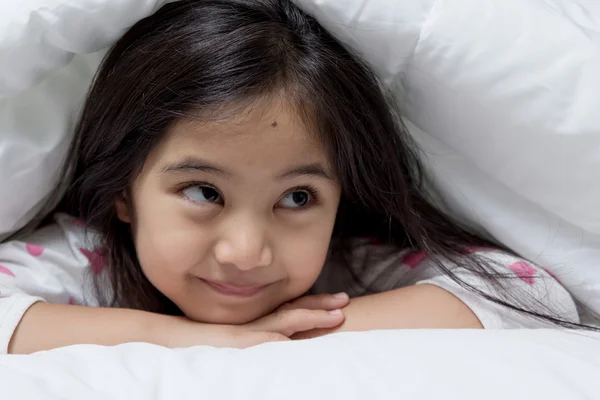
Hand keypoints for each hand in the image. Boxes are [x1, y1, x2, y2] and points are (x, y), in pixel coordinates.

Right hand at [161, 293, 349, 348]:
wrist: (163, 339)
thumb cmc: (195, 344)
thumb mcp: (231, 342)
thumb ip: (253, 341)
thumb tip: (280, 341)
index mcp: (256, 324)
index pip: (290, 312)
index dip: (314, 306)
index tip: (337, 304)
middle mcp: (253, 325)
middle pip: (292, 312)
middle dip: (320, 306)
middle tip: (346, 302)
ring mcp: (244, 332)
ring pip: (282, 322)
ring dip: (310, 317)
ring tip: (336, 315)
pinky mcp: (231, 342)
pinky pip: (256, 340)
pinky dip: (273, 338)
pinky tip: (288, 336)